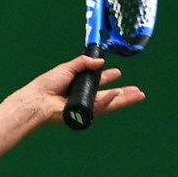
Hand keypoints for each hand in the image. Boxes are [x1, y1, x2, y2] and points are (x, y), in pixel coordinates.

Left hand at [25, 55, 145, 125]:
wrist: (38, 99)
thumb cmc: (47, 84)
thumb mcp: (67, 68)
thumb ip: (83, 63)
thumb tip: (101, 61)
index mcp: (79, 85)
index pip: (98, 82)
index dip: (109, 77)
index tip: (118, 73)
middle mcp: (84, 97)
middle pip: (108, 95)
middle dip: (124, 94)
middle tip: (138, 92)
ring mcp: (86, 107)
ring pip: (109, 103)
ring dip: (124, 99)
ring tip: (138, 95)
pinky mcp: (85, 115)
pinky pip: (100, 107)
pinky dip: (109, 100)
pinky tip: (117, 94)